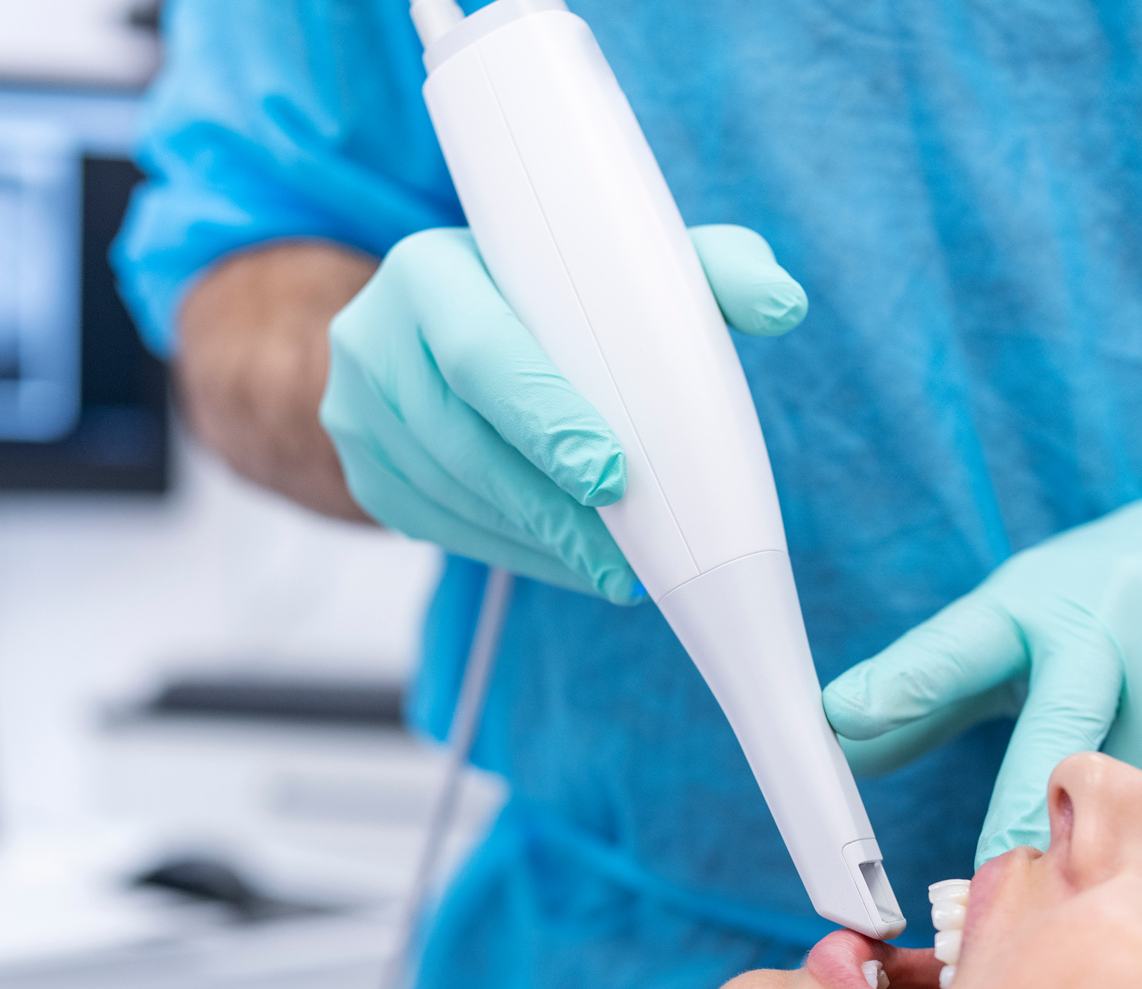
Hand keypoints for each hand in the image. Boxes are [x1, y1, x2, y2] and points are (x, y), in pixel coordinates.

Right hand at [320, 223, 807, 602]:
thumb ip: (703, 271)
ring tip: (613, 572)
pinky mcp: (364, 475)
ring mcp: (357, 416)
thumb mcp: (613, 264)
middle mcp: (372, 341)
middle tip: (624, 559)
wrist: (425, 322)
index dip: (545, 420)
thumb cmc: (540, 292)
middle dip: (550, 508)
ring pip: (451, 498)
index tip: (612, 476)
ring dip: (536, 544)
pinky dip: (511, 552)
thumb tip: (783, 303)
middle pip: (464, 443)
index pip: (481, 354)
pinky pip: (440, 529)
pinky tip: (568, 565)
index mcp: (427, 272)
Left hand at [822, 463, 1141, 863]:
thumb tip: (842, 743)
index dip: (904, 684)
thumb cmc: (1113, 604)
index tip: (844, 718)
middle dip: (1025, 809)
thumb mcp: (1020, 628)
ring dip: (1126, 805)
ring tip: (1129, 764)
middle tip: (996, 876)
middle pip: (1062, 731)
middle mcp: (1112, 607)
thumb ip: (935, 692)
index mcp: (1034, 600)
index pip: (960, 646)